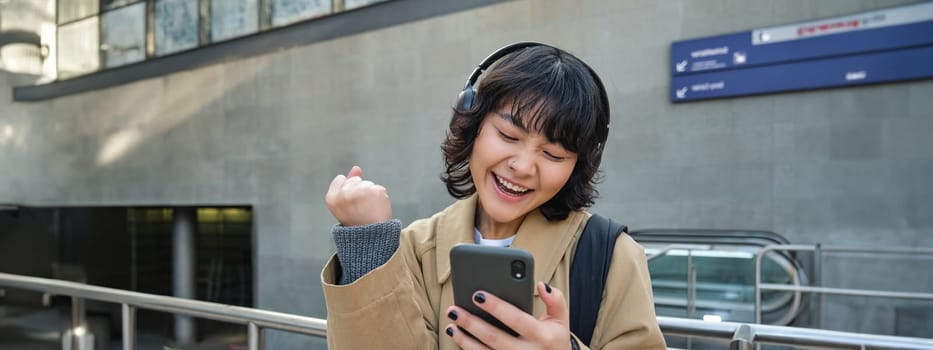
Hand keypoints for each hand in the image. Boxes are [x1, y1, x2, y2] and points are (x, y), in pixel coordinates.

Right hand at [325, 166, 391, 226]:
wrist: (371, 238)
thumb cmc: (356, 221)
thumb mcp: (346, 203)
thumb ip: (348, 184)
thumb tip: (356, 168)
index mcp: (332, 198)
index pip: (340, 179)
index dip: (346, 191)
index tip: (349, 205)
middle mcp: (345, 194)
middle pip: (355, 180)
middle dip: (359, 191)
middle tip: (360, 209)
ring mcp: (361, 192)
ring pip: (367, 184)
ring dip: (370, 195)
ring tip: (368, 210)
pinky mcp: (376, 192)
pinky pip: (378, 188)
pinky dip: (379, 197)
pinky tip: (376, 208)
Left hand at [445, 282, 570, 349]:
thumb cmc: (555, 340)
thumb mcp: (561, 320)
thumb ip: (555, 300)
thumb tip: (541, 285)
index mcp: (542, 337)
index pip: (516, 319)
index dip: (496, 307)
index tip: (477, 295)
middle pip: (494, 337)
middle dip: (471, 323)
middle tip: (454, 309)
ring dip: (464, 340)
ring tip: (451, 326)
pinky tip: (458, 339)